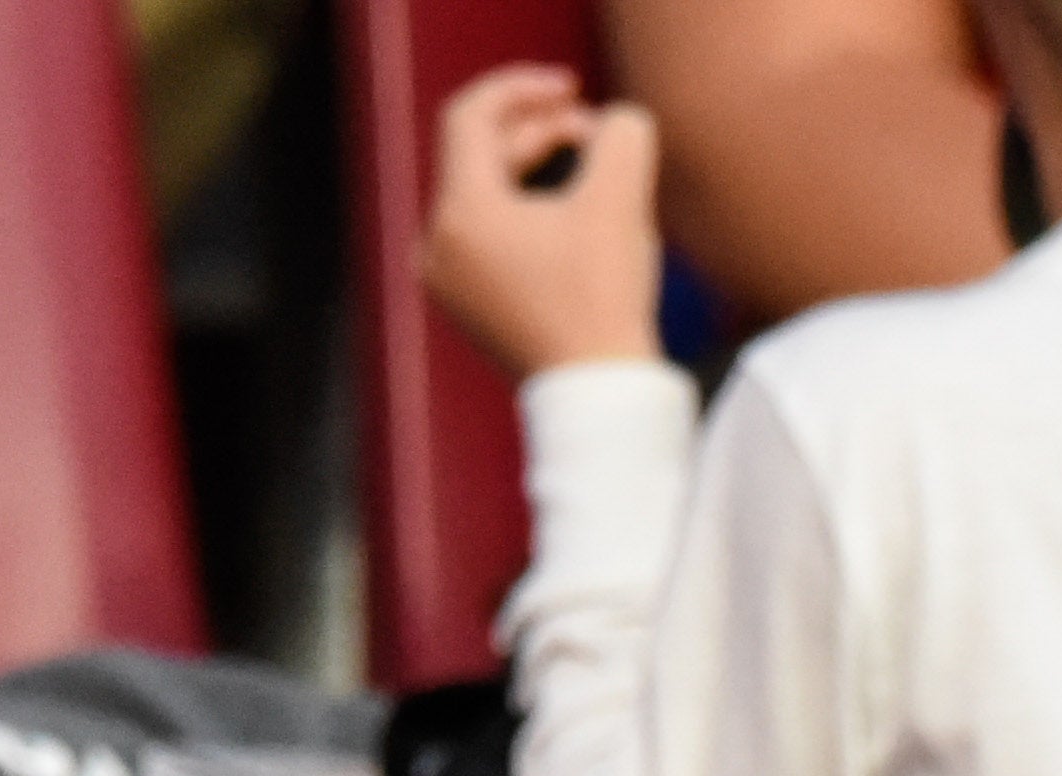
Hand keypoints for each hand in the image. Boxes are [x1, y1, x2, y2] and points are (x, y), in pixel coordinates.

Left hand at [424, 64, 669, 378]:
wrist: (598, 401)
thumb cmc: (603, 306)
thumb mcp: (621, 202)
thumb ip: (623, 136)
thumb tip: (617, 128)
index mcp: (460, 213)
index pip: (472, 117)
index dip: (523, 89)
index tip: (573, 90)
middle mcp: (439, 245)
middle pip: (480, 156)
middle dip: (540, 132)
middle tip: (596, 133)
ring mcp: (450, 282)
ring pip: (486, 197)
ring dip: (537, 172)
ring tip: (592, 176)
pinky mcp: (471, 308)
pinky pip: (490, 238)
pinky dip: (528, 214)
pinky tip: (574, 222)